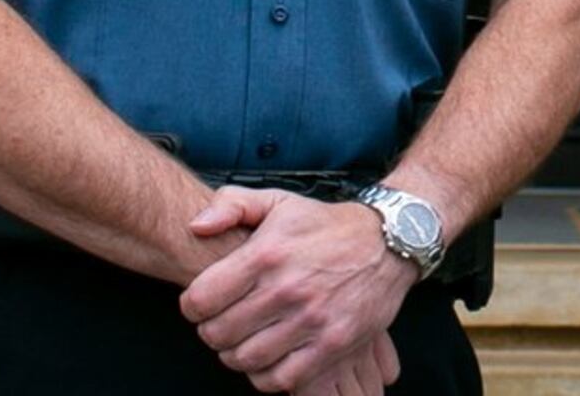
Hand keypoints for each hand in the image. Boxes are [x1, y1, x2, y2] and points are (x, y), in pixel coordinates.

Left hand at [178, 191, 416, 392]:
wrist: (387, 243)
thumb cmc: (324, 225)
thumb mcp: (277, 201)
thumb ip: (231, 205)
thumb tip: (195, 226)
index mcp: (266, 254)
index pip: (200, 300)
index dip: (192, 306)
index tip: (202, 304)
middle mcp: (286, 289)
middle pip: (218, 334)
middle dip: (212, 332)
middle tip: (222, 324)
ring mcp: (311, 320)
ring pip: (246, 359)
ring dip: (235, 356)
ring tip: (242, 342)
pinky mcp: (332, 345)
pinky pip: (281, 378)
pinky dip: (266, 375)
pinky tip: (268, 358)